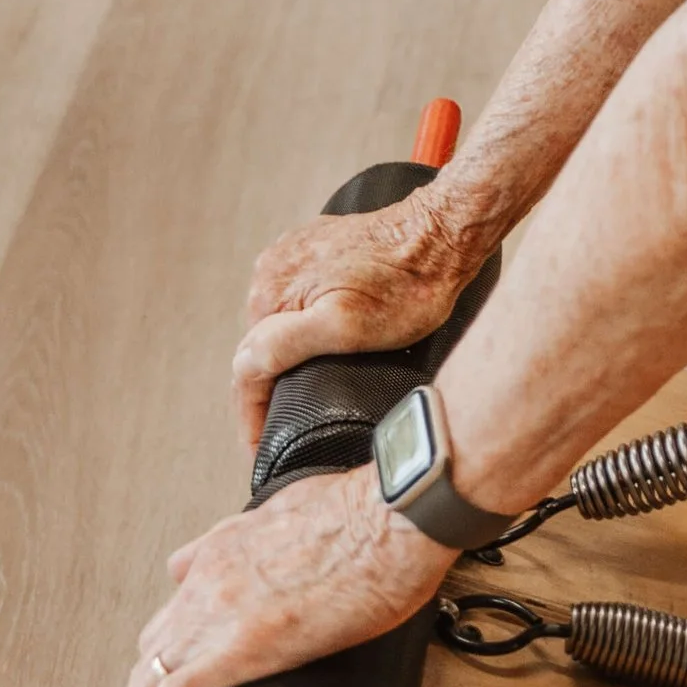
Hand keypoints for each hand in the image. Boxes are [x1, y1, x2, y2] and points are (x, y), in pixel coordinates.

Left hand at [128, 469, 444, 686]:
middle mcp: (208, 580)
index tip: (187, 678)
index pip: (171, 611)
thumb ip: (254, 530)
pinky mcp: (239, 648)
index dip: (173, 653)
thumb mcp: (290, 505)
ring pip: (147, 681)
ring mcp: (217, 612)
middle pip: (151, 651)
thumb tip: (248, 541)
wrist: (394, 518)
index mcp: (222, 550)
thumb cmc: (363, 510)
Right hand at [233, 191, 478, 454]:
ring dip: (286, 357)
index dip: (253, 418)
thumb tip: (243, 365)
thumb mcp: (347, 327)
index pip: (246, 370)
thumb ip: (286, 344)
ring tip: (301, 394)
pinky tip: (322, 343)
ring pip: (278, 325)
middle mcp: (273, 268)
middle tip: (285, 427)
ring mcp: (294, 255)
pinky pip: (298, 300)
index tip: (261, 451)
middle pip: (258, 348)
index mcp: (271, 290)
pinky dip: (304, 327)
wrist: (442, 235)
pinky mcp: (317, 250)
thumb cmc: (407, 286)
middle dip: (268, 388)